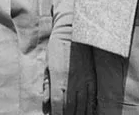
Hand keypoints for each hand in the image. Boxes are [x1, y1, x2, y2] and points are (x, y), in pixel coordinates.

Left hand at [47, 0, 96, 114]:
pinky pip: (92, 98)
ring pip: (82, 105)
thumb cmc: (57, 47)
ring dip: (78, 114)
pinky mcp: (92, 78)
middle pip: (71, 108)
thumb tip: (46, 104)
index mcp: (58, 79)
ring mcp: (84, 81)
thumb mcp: (48, 65)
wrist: (73, 32)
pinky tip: (87, 113)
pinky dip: (89, 108)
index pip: (58, 104)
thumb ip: (47, 86)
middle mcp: (72, 82)